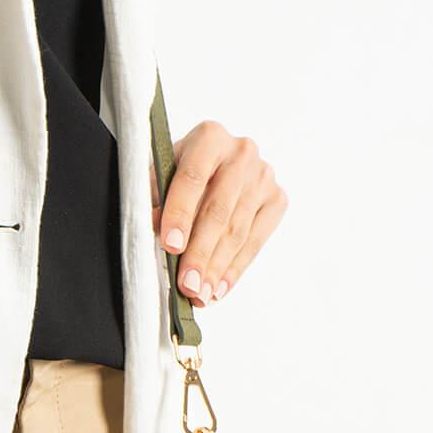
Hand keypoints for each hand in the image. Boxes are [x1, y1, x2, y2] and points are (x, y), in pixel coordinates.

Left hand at [153, 121, 287, 304]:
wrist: (216, 161)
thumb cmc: (182, 170)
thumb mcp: (163, 174)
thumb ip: (156, 198)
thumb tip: (155, 231)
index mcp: (209, 137)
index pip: (192, 178)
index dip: (180, 214)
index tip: (171, 245)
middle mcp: (242, 153)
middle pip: (218, 211)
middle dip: (200, 253)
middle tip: (186, 285)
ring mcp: (264, 176)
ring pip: (238, 230)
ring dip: (217, 268)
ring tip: (200, 294)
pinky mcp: (277, 198)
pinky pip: (256, 241)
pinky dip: (236, 269)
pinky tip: (220, 288)